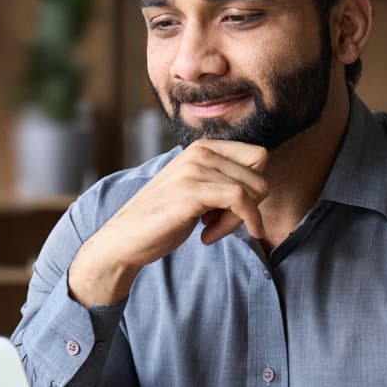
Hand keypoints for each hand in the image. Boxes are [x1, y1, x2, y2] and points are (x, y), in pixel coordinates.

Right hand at [68, 140, 268, 305]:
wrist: (124, 238)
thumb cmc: (162, 219)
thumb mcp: (196, 190)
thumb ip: (222, 180)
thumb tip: (261, 186)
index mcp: (202, 148)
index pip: (258, 157)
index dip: (253, 188)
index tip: (231, 210)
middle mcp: (200, 152)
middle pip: (260, 175)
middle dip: (250, 206)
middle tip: (220, 224)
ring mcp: (195, 169)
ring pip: (252, 190)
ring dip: (238, 220)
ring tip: (210, 231)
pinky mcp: (192, 191)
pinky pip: (241, 201)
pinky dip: (238, 224)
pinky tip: (208, 237)